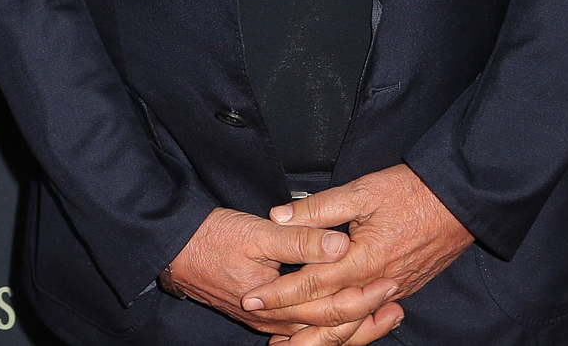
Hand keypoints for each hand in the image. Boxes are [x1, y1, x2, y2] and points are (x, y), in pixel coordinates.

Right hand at [160, 207, 399, 340]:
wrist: (171, 249)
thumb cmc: (209, 238)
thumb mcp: (258, 232)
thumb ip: (301, 240)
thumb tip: (341, 245)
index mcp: (276, 304)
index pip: (331, 310)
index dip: (364, 297)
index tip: (389, 282)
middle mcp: (273, 321)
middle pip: (330, 332)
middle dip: (366, 320)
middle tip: (396, 303)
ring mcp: (266, 322)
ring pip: (317, 336)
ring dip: (351, 327)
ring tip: (380, 314)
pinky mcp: (260, 315)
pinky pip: (302, 330)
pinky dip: (326, 326)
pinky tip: (339, 318)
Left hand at [248, 165, 474, 345]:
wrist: (462, 201)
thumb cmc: (414, 191)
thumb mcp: (362, 191)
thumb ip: (319, 208)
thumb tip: (280, 216)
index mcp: (363, 259)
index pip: (311, 284)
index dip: (279, 293)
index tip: (252, 298)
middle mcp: (377, 282)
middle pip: (328, 313)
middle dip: (291, 320)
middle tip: (260, 320)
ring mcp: (394, 289)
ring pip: (350, 322)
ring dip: (319, 334)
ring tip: (290, 340)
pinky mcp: (405, 289)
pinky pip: (371, 317)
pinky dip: (348, 327)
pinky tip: (332, 328)